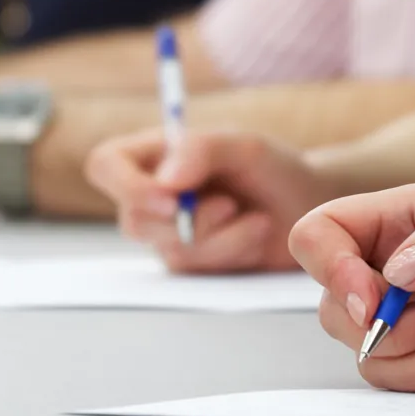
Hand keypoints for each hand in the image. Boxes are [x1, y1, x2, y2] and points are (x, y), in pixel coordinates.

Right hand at [86, 130, 335, 273]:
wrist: (309, 206)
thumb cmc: (273, 168)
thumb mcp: (245, 146)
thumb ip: (202, 151)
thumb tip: (164, 180)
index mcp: (152, 155)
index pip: (105, 165)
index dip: (126, 186)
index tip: (171, 198)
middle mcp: (151, 196)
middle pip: (134, 220)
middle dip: (190, 220)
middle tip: (232, 205)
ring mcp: (167, 234)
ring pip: (171, 249)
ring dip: (222, 237)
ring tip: (257, 217)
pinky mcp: (192, 264)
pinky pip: (197, 269)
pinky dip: (232, 251)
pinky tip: (256, 234)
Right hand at [289, 185, 414, 391]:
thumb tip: (397, 274)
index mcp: (399, 220)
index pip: (322, 236)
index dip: (331, 271)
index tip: (370, 302)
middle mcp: (396, 269)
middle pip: (336, 311)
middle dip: (390, 329)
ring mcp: (413, 317)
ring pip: (373, 357)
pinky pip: (411, 382)